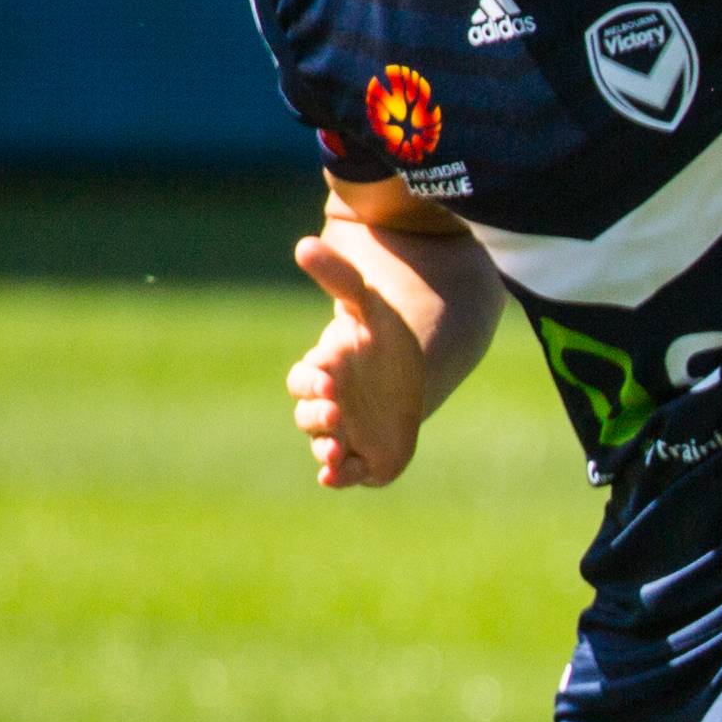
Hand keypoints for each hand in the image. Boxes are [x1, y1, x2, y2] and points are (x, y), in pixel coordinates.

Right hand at [286, 232, 430, 487]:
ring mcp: (345, 436)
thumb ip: (340, 280)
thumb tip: (303, 243)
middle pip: (309, 416)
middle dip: (319, 415)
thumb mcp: (371, 307)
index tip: (328, 376)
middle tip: (336, 409)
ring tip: (334, 452)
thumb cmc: (384, 341)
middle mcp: (328, 408)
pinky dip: (338, 477)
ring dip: (325, 451)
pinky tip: (336, 476)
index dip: (311, 381)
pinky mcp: (366, 460)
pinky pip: (345, 474)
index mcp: (323, 373)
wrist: (417, 377)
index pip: (303, 380)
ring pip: (323, 447)